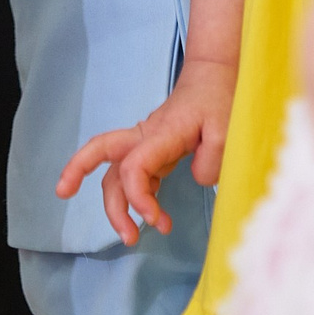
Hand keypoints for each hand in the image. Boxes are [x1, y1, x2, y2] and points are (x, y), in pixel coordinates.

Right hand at [53, 55, 236, 244]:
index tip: (156, 220)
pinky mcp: (152, 151)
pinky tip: (154, 218)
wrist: (211, 76)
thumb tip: (196, 180)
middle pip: (100, 154)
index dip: (137, 197)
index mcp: (160, 133)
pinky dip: (135, 200)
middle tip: (119, 232)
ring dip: (115, 205)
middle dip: (87, 183)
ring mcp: (145, 143)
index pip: (134, 166)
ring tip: (132, 237)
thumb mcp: (226, 129)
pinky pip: (132, 177)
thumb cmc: (218, 100)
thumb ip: (212, 159)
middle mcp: (144, 137)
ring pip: (114, 172)